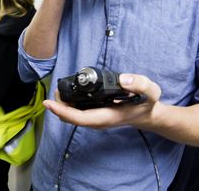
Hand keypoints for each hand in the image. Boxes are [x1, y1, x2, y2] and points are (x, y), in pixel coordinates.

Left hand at [44, 73, 161, 129]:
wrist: (148, 115)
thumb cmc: (147, 104)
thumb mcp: (150, 91)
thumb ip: (139, 84)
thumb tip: (123, 79)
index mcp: (107, 116)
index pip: (80, 118)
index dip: (62, 111)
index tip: (48, 103)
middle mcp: (98, 120)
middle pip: (70, 118)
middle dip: (58, 105)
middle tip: (56, 88)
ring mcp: (95, 118)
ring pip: (72, 115)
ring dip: (62, 104)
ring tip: (60, 89)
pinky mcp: (95, 114)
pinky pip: (77, 112)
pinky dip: (69, 104)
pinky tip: (68, 93)